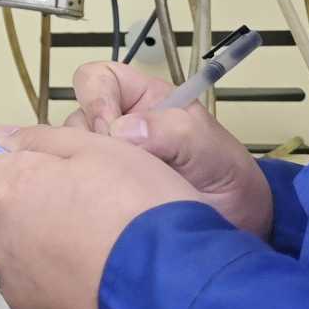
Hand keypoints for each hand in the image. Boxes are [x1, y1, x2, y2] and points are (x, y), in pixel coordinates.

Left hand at [0, 125, 204, 308]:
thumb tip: (0, 136)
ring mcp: (17, 291)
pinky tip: (105, 291)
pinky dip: (67, 295)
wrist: (178, 298)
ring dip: (51, 254)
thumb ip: (42, 140)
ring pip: (25, 259)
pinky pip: (45, 303)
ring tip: (104, 256)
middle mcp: (1, 241)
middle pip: (6, 214)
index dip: (4, 156)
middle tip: (90, 212)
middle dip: (36, 208)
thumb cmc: (142, 215)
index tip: (31, 163)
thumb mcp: (101, 150)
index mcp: (9, 190)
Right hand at [66, 62, 272, 237]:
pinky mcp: (101, 191)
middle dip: (89, 141)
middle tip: (114, 168)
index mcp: (145, 101)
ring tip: (119, 192)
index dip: (96, 97)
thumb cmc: (229, 181)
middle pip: (77, 116)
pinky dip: (82, 193)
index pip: (99, 78)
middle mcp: (121, 127)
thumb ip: (174, 131)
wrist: (237, 229)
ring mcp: (109, 161)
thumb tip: (123, 130)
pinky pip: (75, 184)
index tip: (110, 129)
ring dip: (87, 170)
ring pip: (71, 152)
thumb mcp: (211, 149)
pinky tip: (106, 206)